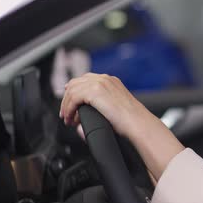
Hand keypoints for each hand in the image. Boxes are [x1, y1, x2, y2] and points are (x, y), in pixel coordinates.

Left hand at [61, 73, 185, 179]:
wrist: (137, 123)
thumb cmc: (131, 121)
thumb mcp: (115, 107)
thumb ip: (102, 106)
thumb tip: (84, 119)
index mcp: (111, 81)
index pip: (85, 79)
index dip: (74, 90)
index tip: (69, 102)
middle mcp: (105, 79)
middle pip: (76, 82)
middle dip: (67, 98)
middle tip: (65, 114)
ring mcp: (99, 83)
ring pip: (72, 90)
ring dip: (66, 105)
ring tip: (67, 119)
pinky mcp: (94, 91)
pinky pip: (73, 98)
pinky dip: (69, 109)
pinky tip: (71, 119)